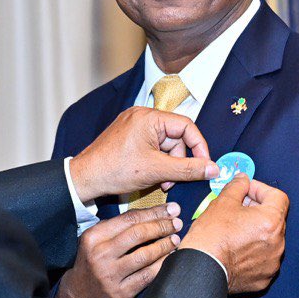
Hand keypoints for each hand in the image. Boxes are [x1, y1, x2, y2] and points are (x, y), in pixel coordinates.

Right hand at [54, 204, 182, 297]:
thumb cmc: (92, 263)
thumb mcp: (96, 241)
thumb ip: (118, 227)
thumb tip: (152, 213)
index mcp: (94, 237)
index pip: (129, 219)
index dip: (154, 212)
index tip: (171, 209)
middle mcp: (100, 254)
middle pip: (138, 234)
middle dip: (162, 226)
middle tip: (177, 223)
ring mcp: (110, 275)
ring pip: (144, 255)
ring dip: (164, 245)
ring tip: (175, 239)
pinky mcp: (120, 293)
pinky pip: (146, 276)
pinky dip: (161, 265)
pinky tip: (169, 257)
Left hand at [69, 107, 219, 203]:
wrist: (85, 178)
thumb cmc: (114, 170)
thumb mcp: (157, 170)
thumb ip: (188, 169)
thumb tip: (214, 168)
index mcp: (149, 117)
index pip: (187, 126)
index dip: (199, 147)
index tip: (204, 166)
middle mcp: (141, 116)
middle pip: (176, 137)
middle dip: (178, 161)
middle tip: (172, 181)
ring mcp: (134, 125)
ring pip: (164, 144)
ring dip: (167, 165)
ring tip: (160, 182)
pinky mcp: (128, 136)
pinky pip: (152, 146)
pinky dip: (156, 161)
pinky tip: (151, 176)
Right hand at [181, 175, 287, 295]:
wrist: (201, 269)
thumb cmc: (211, 237)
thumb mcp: (222, 202)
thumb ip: (238, 186)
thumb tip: (243, 180)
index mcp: (271, 221)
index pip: (278, 197)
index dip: (262, 190)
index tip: (247, 190)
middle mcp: (278, 243)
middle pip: (274, 218)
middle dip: (258, 210)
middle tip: (238, 207)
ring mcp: (272, 262)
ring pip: (269, 240)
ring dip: (256, 231)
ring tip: (235, 230)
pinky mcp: (264, 277)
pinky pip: (263, 259)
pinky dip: (253, 252)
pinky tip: (236, 249)